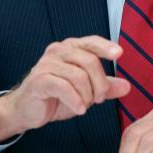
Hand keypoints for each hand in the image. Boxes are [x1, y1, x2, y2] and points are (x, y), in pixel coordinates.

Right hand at [0, 36, 129, 142]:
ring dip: (87, 94)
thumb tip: (127, 86)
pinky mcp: (39, 80)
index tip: (119, 54)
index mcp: (70, 49)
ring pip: (78, 75)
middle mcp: (58, 51)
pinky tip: (79, 109)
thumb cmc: (55, 97)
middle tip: (99, 99)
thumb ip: (105, 87)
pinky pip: (64, 87)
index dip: (106, 46)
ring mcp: (47, 64)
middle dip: (99, 84)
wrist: (26, 110)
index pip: (91, 42)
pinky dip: (75, 100)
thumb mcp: (85, 92)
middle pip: (90, 61)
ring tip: (86, 105)